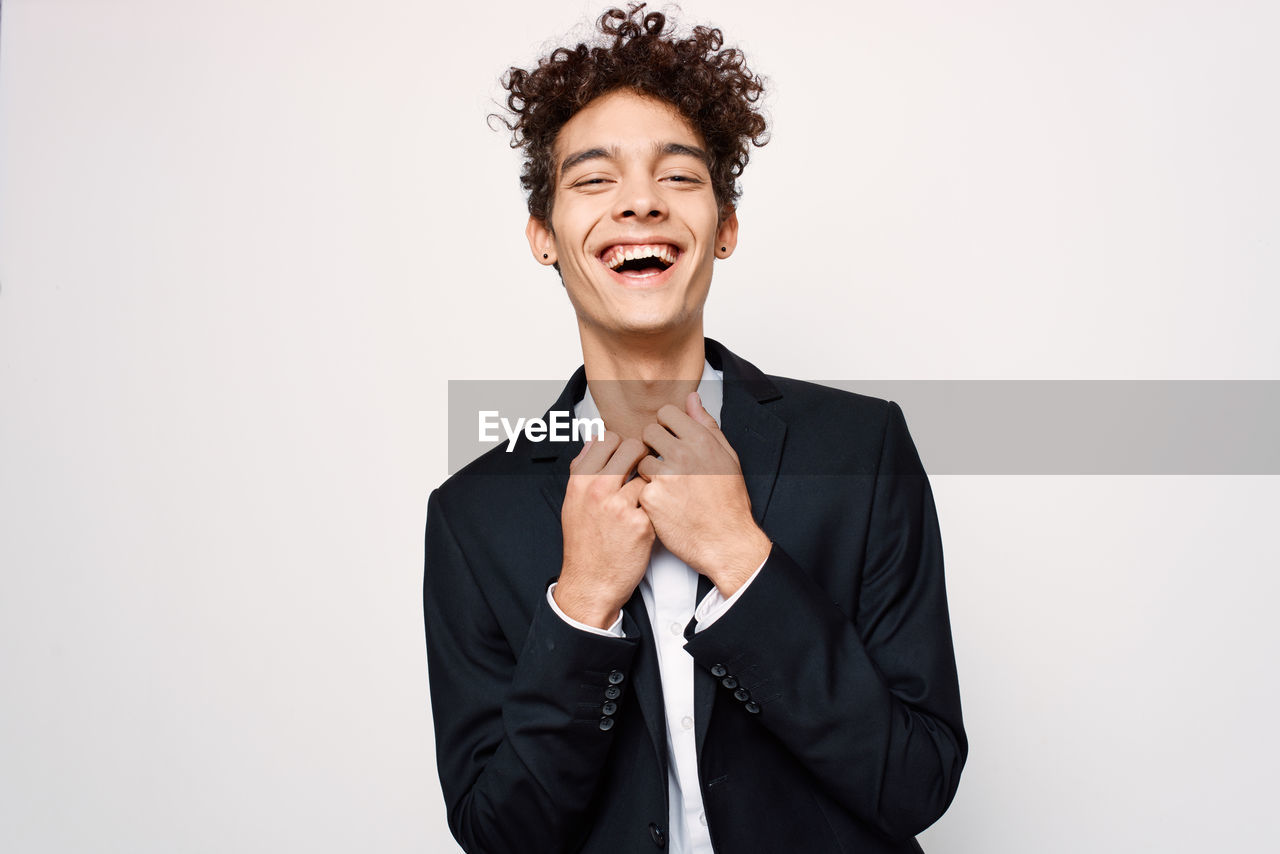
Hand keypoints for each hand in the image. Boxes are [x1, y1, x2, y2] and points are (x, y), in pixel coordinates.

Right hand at [556, 431, 654, 628]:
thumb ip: (582, 468)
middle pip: (633, 447)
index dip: (622, 444)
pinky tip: (647, 517)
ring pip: (649, 473)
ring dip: (651, 482)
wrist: (591, 583)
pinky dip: (656, 507)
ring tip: (643, 498)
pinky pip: (657, 500)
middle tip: (643, 469)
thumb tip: (594, 440)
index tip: (626, 454)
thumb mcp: (573, 501)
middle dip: (642, 455)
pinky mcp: (641, 524)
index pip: (608, 439)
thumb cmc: (584, 544)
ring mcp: (620, 506)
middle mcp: (598, 489)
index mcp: (580, 480)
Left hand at [637, 393, 771, 594]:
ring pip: (641, 461)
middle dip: (653, 446)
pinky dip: (648, 496)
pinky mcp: (651, 498)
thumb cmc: (729, 504)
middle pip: (648, 433)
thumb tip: (693, 400)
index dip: (665, 425)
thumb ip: (707, 425)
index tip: (667, 436)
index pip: (667, 413)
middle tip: (664, 462)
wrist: (726, 541)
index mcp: (701, 441)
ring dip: (649, 472)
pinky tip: (664, 504)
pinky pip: (639, 487)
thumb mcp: (727, 457)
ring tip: (667, 487)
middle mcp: (683, 455)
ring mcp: (665, 477)